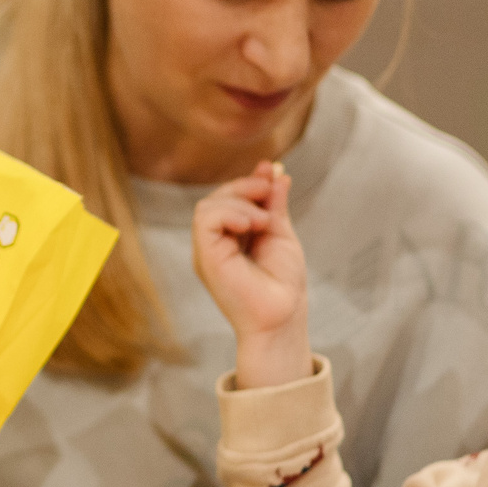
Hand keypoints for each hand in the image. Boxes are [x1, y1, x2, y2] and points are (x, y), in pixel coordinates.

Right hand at [191, 161, 311, 387]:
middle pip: (217, 197)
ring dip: (239, 201)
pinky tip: (251, 224)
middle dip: (245, 186)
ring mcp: (207, 250)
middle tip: (269, 191)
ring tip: (263, 220)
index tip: (271, 170)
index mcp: (230, 237)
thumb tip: (276, 173)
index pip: (229, 198)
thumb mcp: (280, 233)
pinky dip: (229, 213)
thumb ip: (274, 205)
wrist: (282, 315)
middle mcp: (214, 243)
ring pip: (208, 205)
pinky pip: (205, 219)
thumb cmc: (283, 284)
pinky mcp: (204, 257)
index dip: (248, 180)